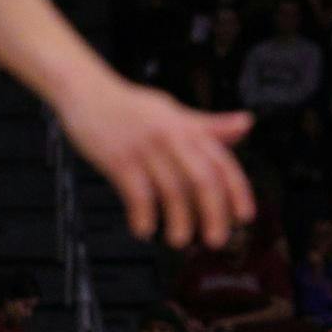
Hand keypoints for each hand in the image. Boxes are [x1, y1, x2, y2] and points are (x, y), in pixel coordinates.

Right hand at [56, 82, 255, 248]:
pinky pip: (137, 194)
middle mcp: (170, 138)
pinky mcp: (118, 160)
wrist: (86, 92)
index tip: (244, 216)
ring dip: (179, 221)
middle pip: (202, 180)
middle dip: (213, 214)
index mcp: (187, 128)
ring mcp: (145, 149)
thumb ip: (209, 125)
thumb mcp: (174, 111)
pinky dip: (143, 216)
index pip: (222, 161)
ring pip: (172, 191)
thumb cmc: (131, 106)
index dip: (238, 191)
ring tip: (179, 239)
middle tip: (215, 239)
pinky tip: (144, 229)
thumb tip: (245, 124)